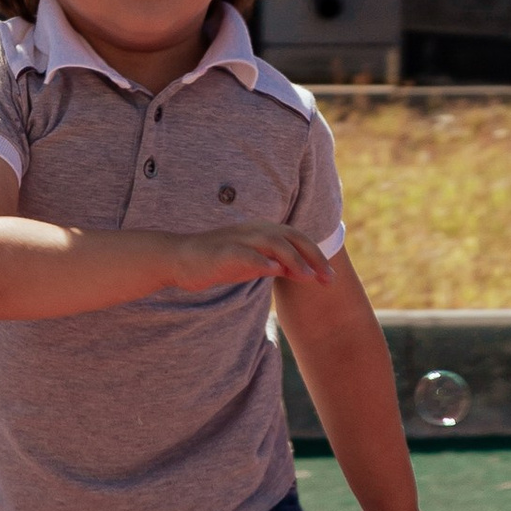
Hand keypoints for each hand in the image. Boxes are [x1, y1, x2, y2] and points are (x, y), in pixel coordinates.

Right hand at [165, 224, 340, 296]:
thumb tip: (302, 271)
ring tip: (308, 277)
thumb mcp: (253, 264)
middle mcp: (255, 230)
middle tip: (328, 279)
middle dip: (314, 257)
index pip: (298, 239)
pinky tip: (275, 271)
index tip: (330, 278)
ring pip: (274, 243)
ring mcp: (239, 239)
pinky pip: (247, 254)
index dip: (317, 256)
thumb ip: (276, 265)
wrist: (180, 258)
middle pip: (292, 237)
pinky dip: (263, 261)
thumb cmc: (218, 261)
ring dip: (294, 260)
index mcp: (263, 231)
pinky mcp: (224, 251)